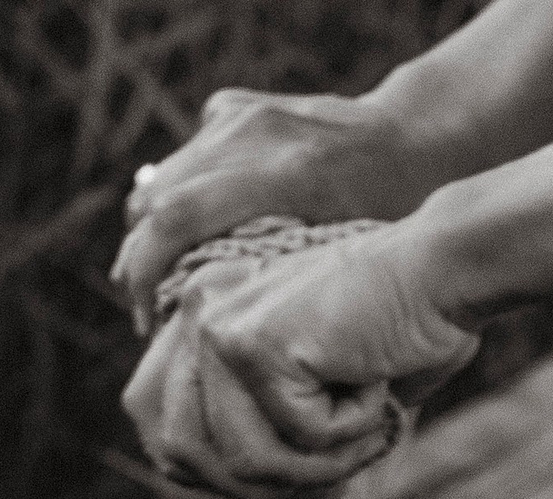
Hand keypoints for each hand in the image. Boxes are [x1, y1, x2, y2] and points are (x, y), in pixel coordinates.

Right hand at [111, 88, 449, 331]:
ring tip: (157, 284)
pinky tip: (191, 242)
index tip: (146, 320)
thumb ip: (286, 294)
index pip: (176, 219)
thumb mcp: (346, 266)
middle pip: (156, 199)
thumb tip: (215, 338)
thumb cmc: (392, 219)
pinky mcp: (234, 107)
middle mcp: (253, 133)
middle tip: (142, 309)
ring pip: (161, 179)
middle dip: (139, 258)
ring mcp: (239, 114)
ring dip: (150, 234)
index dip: (147, 273)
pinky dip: (176, 203)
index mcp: (285, 174)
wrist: (413, 138)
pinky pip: (185, 163)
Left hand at [120, 223, 479, 498]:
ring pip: (246, 463)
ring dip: (322, 463)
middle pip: (184, 457)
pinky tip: (372, 382)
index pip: (162, 433)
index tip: (280, 483)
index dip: (215, 478)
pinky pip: (296, 442)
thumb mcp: (326, 409)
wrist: (443, 274)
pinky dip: (350, 433)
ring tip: (365, 420)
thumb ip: (281, 458)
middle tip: (337, 463)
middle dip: (265, 484)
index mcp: (202, 324)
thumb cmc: (401, 333)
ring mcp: (221, 329)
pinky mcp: (256, 345)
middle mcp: (198, 318)